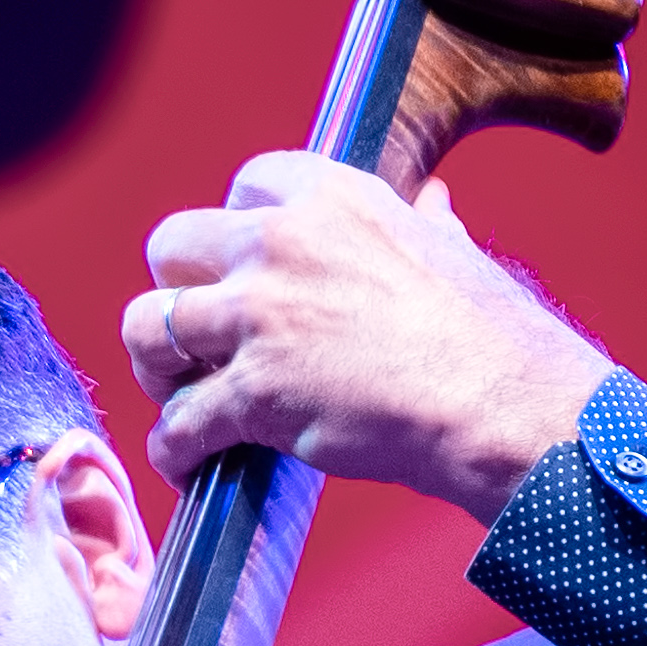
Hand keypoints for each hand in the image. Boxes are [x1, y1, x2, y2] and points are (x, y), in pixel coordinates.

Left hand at [122, 149, 612, 526]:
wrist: (499, 406)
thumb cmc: (490, 336)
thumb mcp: (455, 253)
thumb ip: (426, 225)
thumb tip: (432, 203)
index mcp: (332, 198)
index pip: (246, 183)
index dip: (236, 230)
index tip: (247, 267)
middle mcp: (281, 243)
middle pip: (171, 244)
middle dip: (177, 290)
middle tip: (200, 335)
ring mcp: (259, 316)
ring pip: (147, 326)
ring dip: (155, 365)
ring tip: (181, 395)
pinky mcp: (251, 391)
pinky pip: (176, 422)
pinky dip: (173, 449)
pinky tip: (187, 463)